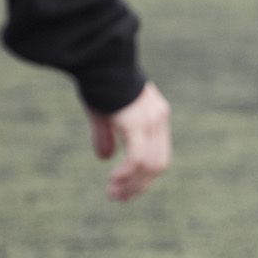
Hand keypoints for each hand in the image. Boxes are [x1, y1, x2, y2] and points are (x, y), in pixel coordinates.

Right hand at [88, 81, 170, 201]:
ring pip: (150, 166)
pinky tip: (114, 181)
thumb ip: (107, 135)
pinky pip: (138, 158)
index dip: (145, 176)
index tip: (127, 190)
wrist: (98, 59)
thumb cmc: (98, 83)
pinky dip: (127, 174)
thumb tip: (106, 158)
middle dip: (140, 185)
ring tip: (114, 194)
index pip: (159, 154)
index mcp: (155, 117)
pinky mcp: (138, 123)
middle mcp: (158, 120)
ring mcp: (151, 121)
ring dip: (132, 185)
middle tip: (119, 198)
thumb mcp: (104, 113)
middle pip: (159, 164)